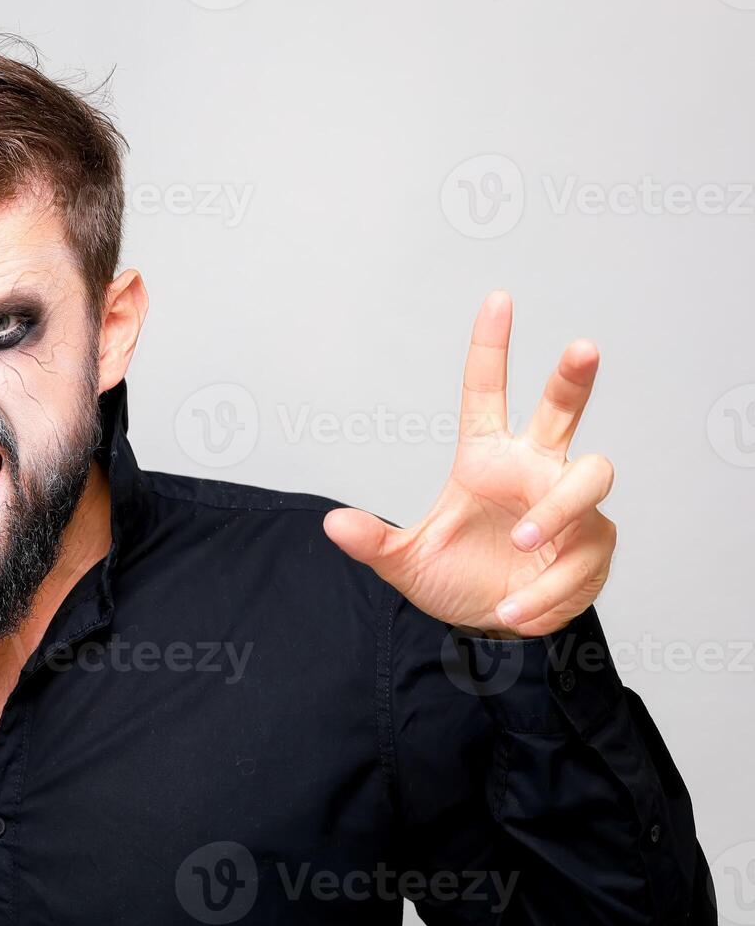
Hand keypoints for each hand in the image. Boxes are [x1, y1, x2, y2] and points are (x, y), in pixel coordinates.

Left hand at [323, 291, 615, 637]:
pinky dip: (545, 586)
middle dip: (573, 379)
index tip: (497, 299)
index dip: (491, 347)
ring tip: (523, 542)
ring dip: (558, 509)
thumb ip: (372, 543)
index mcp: (486, 459)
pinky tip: (514, 608)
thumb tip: (332, 523)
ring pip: (589, 478)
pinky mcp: (592, 545)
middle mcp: (533, 470)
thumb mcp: (405, 562)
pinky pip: (581, 555)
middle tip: (582, 347)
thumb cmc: (458, 577)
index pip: (487, 392)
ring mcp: (569, 505)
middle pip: (563, 412)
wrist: (494, 626)